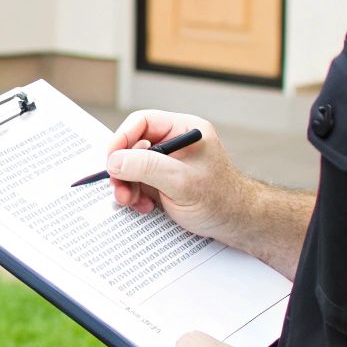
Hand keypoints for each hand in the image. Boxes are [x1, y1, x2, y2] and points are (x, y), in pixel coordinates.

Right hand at [107, 110, 247, 240]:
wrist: (236, 225)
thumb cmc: (221, 200)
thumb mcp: (181, 181)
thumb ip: (147, 167)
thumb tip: (114, 161)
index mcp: (184, 129)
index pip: (143, 122)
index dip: (122, 138)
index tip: (110, 159)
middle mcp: (174, 142)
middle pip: (133, 145)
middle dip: (123, 169)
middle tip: (118, 188)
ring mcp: (168, 163)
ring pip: (132, 166)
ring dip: (126, 185)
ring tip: (130, 202)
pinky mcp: (164, 181)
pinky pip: (138, 183)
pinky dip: (135, 195)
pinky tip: (144, 206)